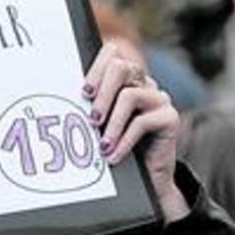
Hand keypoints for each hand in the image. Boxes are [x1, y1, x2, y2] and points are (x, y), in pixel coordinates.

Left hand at [84, 44, 188, 223]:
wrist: (148, 180)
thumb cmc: (120, 149)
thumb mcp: (102, 126)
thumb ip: (92, 109)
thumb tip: (63, 101)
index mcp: (126, 80)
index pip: (112, 54)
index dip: (96, 69)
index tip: (84, 93)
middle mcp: (144, 84)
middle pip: (121, 68)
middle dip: (102, 94)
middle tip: (92, 119)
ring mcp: (159, 99)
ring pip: (130, 96)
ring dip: (112, 124)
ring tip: (103, 145)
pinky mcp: (170, 118)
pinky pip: (142, 122)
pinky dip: (124, 141)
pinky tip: (114, 156)